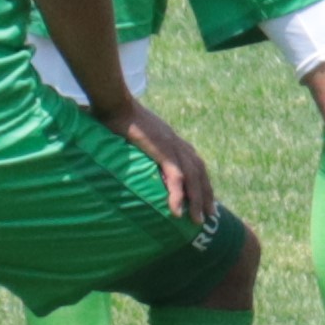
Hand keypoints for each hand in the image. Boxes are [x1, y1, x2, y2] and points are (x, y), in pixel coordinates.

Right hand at [109, 98, 218, 236]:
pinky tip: (177, 212)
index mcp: (173, 140)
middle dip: (205, 194)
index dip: (201, 181)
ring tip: (196, 220)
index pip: (195, 163)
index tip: (205, 198)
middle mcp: (177, 143)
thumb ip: (141, 148)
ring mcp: (172, 146)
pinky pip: (175, 177)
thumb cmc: (119, 117)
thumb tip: (132, 161)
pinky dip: (178, 195)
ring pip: (192, 178)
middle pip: (199, 172)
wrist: (116, 104)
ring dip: (196, 200)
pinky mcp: (163, 150)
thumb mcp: (136, 136)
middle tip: (209, 215)